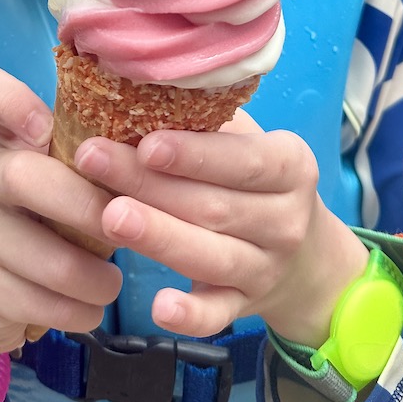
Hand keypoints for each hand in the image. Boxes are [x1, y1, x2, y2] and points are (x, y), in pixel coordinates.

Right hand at [0, 66, 121, 399]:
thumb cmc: (50, 218)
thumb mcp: (65, 176)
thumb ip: (95, 152)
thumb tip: (172, 141)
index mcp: (9, 138)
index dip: (7, 99)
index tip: (41, 125)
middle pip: (22, 176)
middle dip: (85, 207)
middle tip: (122, 227)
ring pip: (41, 255)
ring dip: (92, 276)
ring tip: (112, 281)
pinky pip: (39, 302)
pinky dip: (78, 310)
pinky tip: (89, 306)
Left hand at [74, 115, 367, 345]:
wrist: (309, 260)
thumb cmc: (257, 181)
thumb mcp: (251, 144)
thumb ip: (209, 123)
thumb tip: (137, 87)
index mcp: (290, 166)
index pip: (243, 159)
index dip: (194, 154)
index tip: (146, 143)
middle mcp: (285, 219)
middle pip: (214, 204)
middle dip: (149, 184)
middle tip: (93, 160)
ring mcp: (267, 268)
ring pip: (211, 256)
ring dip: (159, 237)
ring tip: (109, 218)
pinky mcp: (246, 308)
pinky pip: (218, 315)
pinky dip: (191, 315)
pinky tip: (160, 307)